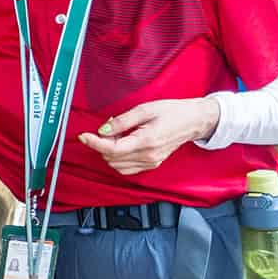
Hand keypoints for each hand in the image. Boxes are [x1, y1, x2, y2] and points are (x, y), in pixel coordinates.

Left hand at [78, 98, 220, 175]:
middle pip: (111, 158)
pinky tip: (123, 144)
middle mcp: (148, 156)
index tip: (84, 136)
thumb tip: (103, 129)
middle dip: (103, 143)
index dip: (94, 142)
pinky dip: (118, 158)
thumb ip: (122, 121)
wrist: (193, 121)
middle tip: (110, 127)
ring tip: (119, 134)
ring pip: (116, 165)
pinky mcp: (151, 165)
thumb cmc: (173, 112)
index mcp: (146, 141)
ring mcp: (150, 163)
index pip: (111, 148)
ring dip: (110, 151)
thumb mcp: (145, 109)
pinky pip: (126, 168)